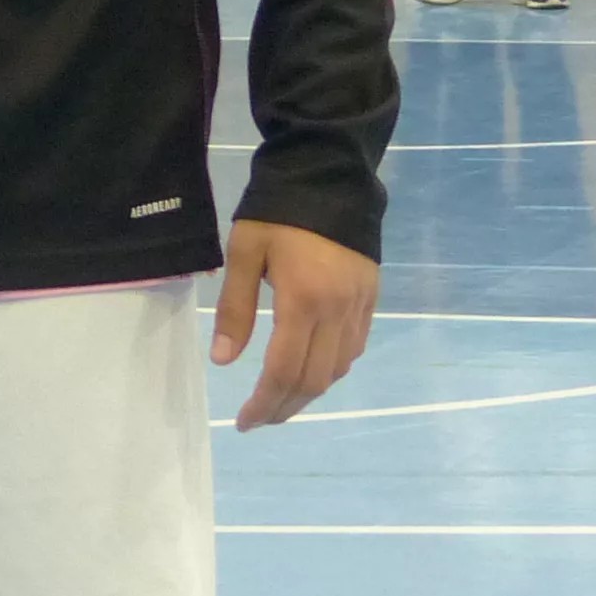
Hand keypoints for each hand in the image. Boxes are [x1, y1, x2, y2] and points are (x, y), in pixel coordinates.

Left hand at [213, 219, 376, 430]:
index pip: (284, 371)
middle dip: (285, 407)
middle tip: (259, 419)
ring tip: (281, 400)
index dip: (263, 403)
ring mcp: (360, 305)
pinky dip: (332, 368)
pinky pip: (354, 348)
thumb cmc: (277, 211)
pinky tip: (312, 370)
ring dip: (309, 392)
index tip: (243, 421)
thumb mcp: (244, 252)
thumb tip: (224, 360)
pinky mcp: (372, 297)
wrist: (329, 173)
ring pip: (338, 368)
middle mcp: (338, 311)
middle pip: (314, 379)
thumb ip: (235, 309)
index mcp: (303, 300)